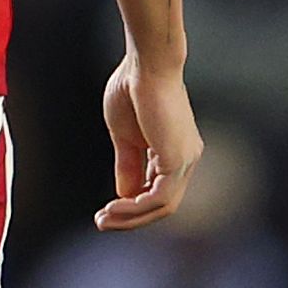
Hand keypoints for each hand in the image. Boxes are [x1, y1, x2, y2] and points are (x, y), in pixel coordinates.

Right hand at [99, 51, 201, 226]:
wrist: (144, 65)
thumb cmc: (132, 90)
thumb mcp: (125, 136)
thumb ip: (128, 164)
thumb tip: (124, 193)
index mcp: (176, 150)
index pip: (159, 190)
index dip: (131, 205)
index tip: (104, 210)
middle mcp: (187, 158)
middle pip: (163, 204)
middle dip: (131, 218)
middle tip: (101, 222)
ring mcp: (185, 160)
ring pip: (163, 206)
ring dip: (132, 217)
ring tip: (103, 219)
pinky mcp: (177, 159)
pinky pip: (160, 198)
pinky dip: (136, 207)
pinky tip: (113, 206)